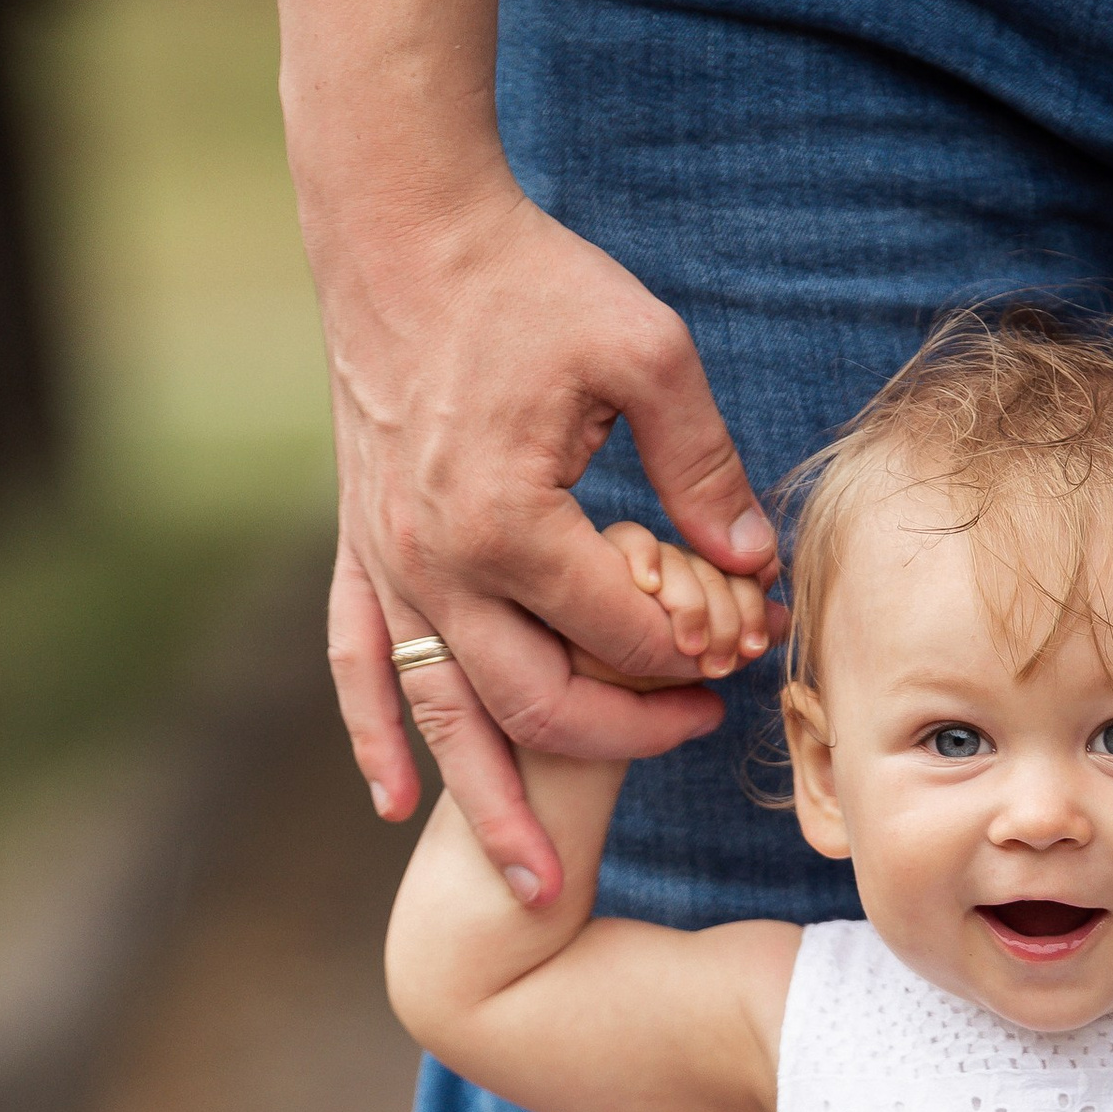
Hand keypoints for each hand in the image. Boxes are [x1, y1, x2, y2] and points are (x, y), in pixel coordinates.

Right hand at [317, 177, 780, 902]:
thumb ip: (702, 469)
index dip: (689, 656)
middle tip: (691, 738)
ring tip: (534, 888)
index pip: (616, 632)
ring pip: (441, 716)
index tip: (742, 650)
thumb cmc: (529, 277)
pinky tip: (398, 803)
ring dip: (488, 806)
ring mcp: (386, 563)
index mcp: (508, 518)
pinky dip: (375, 738)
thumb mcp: (647, 352)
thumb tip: (755, 568)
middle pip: (535, 702)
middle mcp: (435, 562)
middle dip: (621, 739)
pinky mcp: (358, 549)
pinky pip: (358, 667)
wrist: (399, 223)